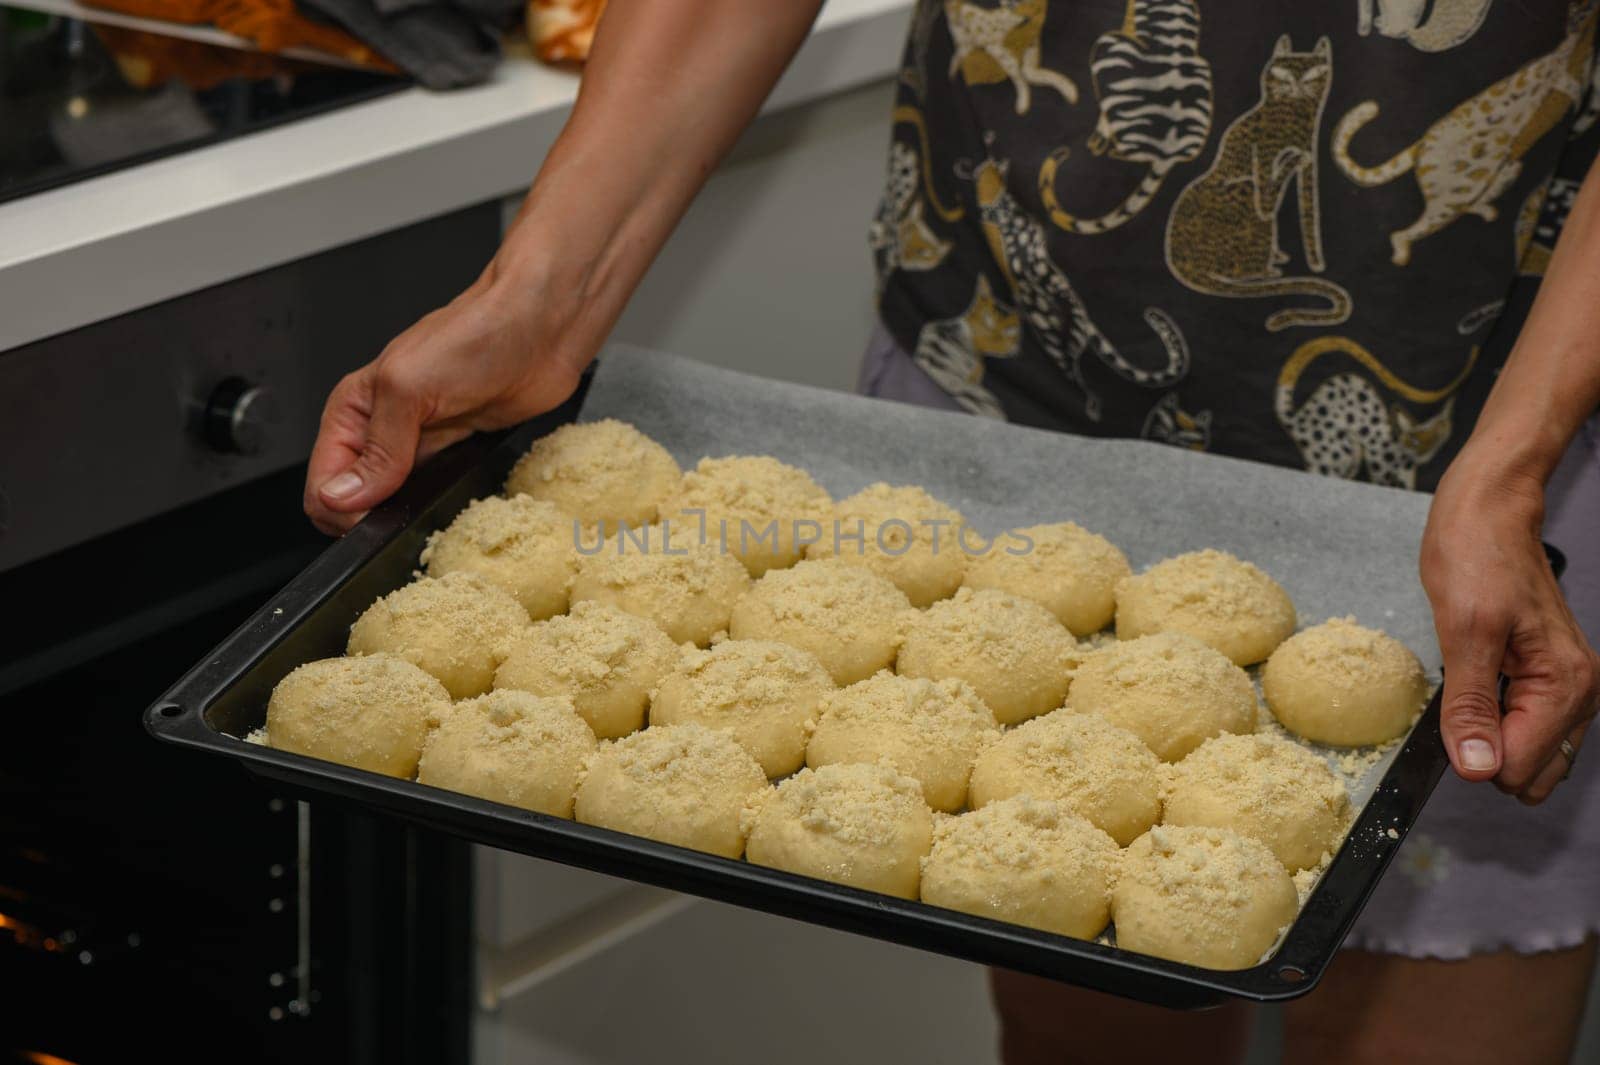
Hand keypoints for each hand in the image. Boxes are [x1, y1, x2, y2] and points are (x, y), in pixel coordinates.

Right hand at [303, 264, 586, 534]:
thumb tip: (341, 496)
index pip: (323, 483)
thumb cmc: (475, 335)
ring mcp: (418, 446)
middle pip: (354, 501)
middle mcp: (380, 431)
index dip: (341, 510)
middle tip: (404, 510)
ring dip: (406, 514)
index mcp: (353, 410)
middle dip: (373, 517)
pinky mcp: (455, 455)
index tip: (374, 515)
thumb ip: (377, 449)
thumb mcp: (409, 387)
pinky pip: (434, 495)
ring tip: (430, 503)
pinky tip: (452, 498)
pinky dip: (439, 505)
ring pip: (393, 503)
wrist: (540, 331)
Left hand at [1420, 453, 1597, 802]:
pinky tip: (1482, 684)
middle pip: (1531, 771)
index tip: (1454, 716)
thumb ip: (1470, 707)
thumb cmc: (1476, 559)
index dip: (1475, 754)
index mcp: (1565, 686)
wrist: (1488, 516)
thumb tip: (1476, 767)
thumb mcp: (1462, 633)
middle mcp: (1580, 692)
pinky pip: (1527, 726)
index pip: (1520, 768)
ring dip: (1493, 734)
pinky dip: (1499, 719)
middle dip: (1489, 750)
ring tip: (1473, 683)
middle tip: (1463, 698)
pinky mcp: (1551, 678)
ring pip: (1531, 754)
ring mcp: (1569, 686)